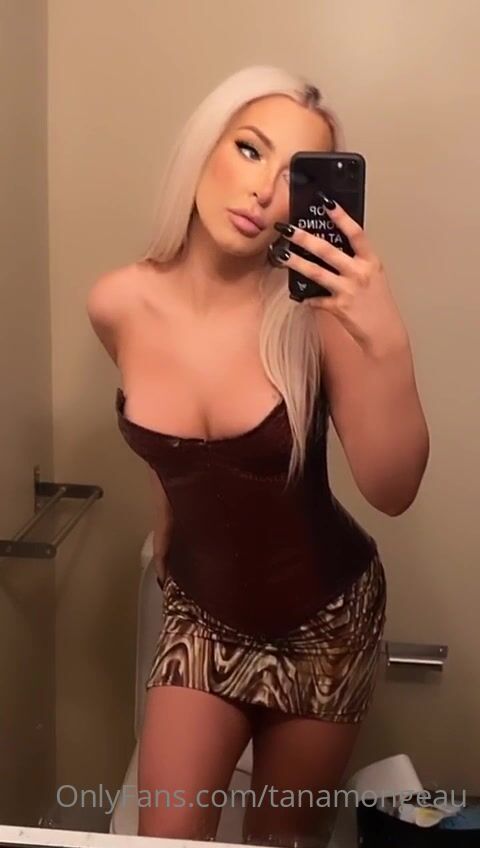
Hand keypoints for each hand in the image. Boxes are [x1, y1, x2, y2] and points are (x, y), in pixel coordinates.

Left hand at [273, 196, 408, 355]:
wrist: (384, 331)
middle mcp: (359, 273)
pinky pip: (316, 300)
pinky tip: (298, 296)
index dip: (341, 217)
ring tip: (281, 256)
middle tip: (287, 229)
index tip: (326, 203)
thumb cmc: (379, 304)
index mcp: (370, 262)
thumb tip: (333, 250)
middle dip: (304, 238)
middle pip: (327, 251)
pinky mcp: (338, 307)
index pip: (355, 233)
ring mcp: (348, 290)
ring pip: (316, 272)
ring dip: (296, 263)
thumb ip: (357, 262)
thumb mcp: (374, 277)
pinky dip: (306, 298)